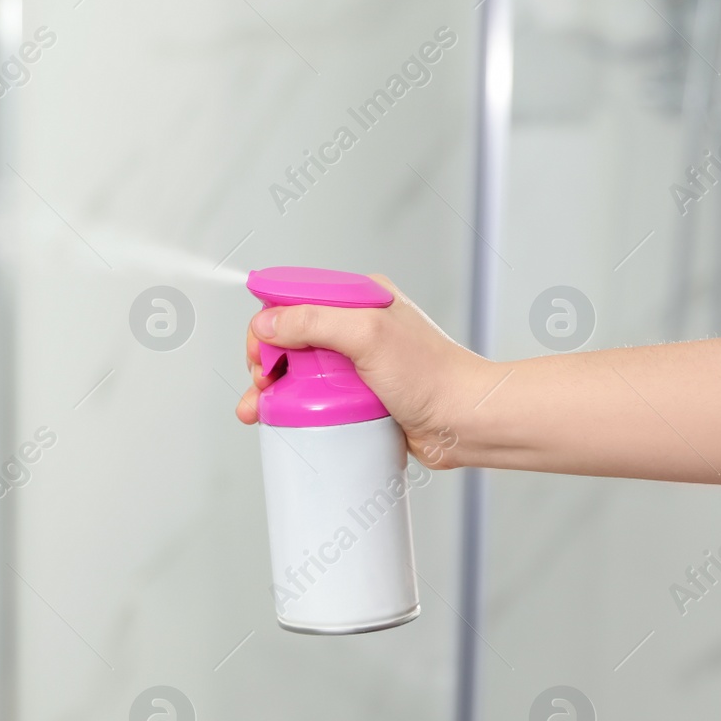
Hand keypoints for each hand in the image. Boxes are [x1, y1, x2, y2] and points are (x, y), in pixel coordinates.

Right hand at [235, 275, 498, 468]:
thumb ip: (314, 322)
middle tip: (263, 383)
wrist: (463, 421)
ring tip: (258, 408)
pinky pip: (311, 396)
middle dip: (265, 360)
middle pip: (288, 338)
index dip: (269, 325)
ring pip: (296, 369)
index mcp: (358, 300)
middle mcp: (354, 328)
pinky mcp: (354, 393)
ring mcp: (353, 363)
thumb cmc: (432, 376)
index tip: (263, 352)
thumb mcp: (367, 336)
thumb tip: (268, 323)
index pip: (294, 299)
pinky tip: (279, 417)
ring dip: (270, 388)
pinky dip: (290, 406)